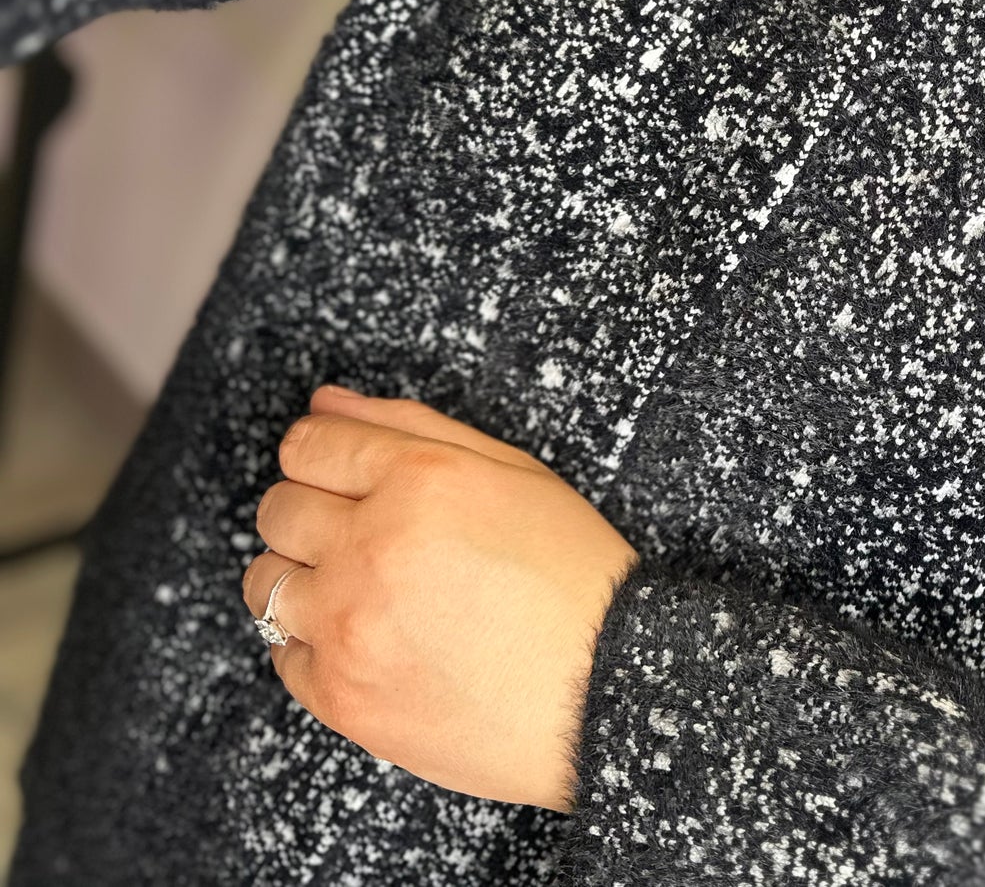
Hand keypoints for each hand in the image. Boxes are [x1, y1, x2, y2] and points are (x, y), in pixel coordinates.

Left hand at [242, 386, 639, 811]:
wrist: (607, 690)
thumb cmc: (574, 577)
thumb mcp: (515, 475)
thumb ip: (412, 427)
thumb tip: (325, 403)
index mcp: (419, 482)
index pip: (309, 445)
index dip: (326, 455)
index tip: (345, 475)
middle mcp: (369, 547)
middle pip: (277, 509)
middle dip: (313, 512)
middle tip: (370, 536)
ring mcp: (348, 625)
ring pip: (264, 582)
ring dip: (304, 577)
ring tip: (368, 592)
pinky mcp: (340, 695)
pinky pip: (282, 654)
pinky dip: (319, 644)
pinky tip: (377, 641)